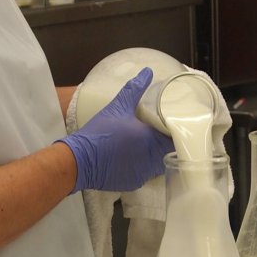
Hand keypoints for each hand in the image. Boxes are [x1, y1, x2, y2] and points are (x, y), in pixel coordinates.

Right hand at [58, 68, 171, 192]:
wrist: (79, 161)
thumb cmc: (99, 132)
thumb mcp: (117, 107)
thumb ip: (134, 89)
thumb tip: (147, 72)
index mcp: (150, 139)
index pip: (175, 138)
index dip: (177, 132)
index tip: (176, 124)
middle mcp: (150, 159)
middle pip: (170, 152)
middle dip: (168, 143)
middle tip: (164, 132)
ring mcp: (143, 174)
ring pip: (160, 165)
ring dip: (158, 155)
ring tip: (152, 144)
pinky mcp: (134, 183)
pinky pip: (147, 174)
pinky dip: (145, 166)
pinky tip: (138, 157)